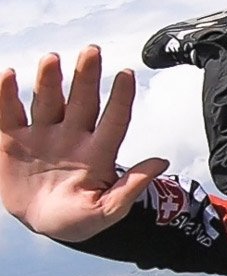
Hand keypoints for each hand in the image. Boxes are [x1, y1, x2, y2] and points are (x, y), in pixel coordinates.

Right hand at [0, 46, 167, 241]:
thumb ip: (130, 187)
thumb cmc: (80, 219)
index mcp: (99, 152)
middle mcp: (72, 136)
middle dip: (86, 76)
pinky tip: (8, 76)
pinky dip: (6, 95)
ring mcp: (42, 134)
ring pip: (47, 101)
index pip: (114, 120)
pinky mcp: (12, 138)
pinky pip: (8, 113)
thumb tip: (163, 162)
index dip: (121, 98)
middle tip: (92, 51)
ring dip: (49, 80)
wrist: (42, 224)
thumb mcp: (107, 210)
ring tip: (52, 60)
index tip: (127, 74)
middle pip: (81, 101)